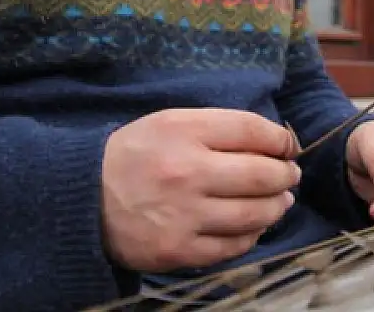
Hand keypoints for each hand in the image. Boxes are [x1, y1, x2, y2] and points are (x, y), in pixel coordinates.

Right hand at [100, 108, 301, 272]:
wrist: (83, 199)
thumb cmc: (134, 155)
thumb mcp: (169, 123)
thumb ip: (217, 127)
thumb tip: (272, 142)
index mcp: (183, 132)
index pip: (252, 130)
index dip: (280, 139)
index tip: (286, 146)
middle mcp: (187, 172)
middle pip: (262, 175)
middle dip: (286, 175)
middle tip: (290, 175)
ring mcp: (184, 216)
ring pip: (255, 214)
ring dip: (277, 207)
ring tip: (280, 202)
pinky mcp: (180, 250)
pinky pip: (234, 245)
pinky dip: (252, 235)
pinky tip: (253, 226)